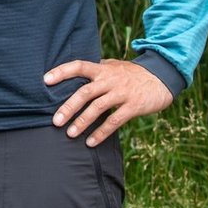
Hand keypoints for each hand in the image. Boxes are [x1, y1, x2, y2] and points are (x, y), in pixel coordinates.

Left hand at [43, 58, 173, 145]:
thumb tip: (77, 71)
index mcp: (103, 68)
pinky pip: (115, 121)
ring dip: (82, 121)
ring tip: (70, 134)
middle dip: (69, 107)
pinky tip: (91, 142)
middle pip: (85, 91)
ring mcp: (122, 92)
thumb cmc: (133, 73)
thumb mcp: (114, 66)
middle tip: (55, 121)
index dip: (62, 72)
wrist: (162, 78)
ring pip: (98, 107)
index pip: (78, 66)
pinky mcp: (133, 106)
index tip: (45, 80)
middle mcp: (110, 79)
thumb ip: (97, 69)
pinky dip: (101, 132)